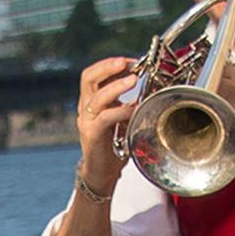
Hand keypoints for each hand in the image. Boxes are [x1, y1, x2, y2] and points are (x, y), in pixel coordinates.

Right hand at [72, 56, 140, 197]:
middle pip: (88, 78)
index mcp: (91, 102)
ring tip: (133, 80)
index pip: (94, 74)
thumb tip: (148, 88)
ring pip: (97, 96)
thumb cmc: (113, 147)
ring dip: (116, 86)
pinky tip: (134, 108)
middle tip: (126, 62)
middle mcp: (86, 108)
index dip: (111, 64)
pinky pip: (105, 118)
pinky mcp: (91, 135)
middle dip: (108, 67)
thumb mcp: (122, 120)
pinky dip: (121, 110)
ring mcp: (86, 121)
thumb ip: (128, 105)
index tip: (132, 62)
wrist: (101, 174)